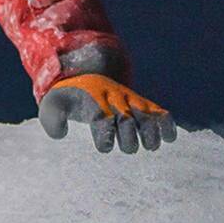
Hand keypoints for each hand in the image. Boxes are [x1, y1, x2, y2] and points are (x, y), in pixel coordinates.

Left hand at [38, 74, 176, 153]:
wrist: (86, 74)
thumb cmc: (68, 98)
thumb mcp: (53, 105)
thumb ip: (53, 120)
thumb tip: (61, 133)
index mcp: (93, 100)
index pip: (101, 118)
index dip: (105, 134)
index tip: (106, 148)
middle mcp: (114, 99)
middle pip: (126, 118)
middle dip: (130, 136)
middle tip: (130, 148)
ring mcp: (130, 99)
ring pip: (145, 114)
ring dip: (152, 131)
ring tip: (152, 146)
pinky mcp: (141, 103)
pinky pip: (157, 110)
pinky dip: (166, 123)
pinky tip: (170, 138)